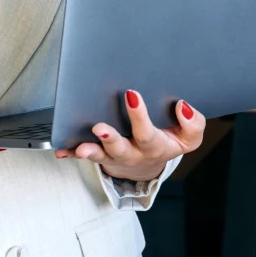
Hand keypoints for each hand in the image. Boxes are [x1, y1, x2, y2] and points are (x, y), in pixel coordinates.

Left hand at [54, 91, 204, 182]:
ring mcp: (115, 156)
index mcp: (155, 146)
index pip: (148, 134)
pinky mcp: (100, 155)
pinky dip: (72, 152)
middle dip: (111, 139)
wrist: (150, 162)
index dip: (141, 116)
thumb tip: (183, 106)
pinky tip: (62, 149)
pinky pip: (84, 155)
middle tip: (100, 127)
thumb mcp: (188, 138)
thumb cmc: (167, 139)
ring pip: (101, 155)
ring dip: (90, 150)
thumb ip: (193, 124)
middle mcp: (133, 153)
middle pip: (122, 149)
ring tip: (81, 146)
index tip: (132, 94)